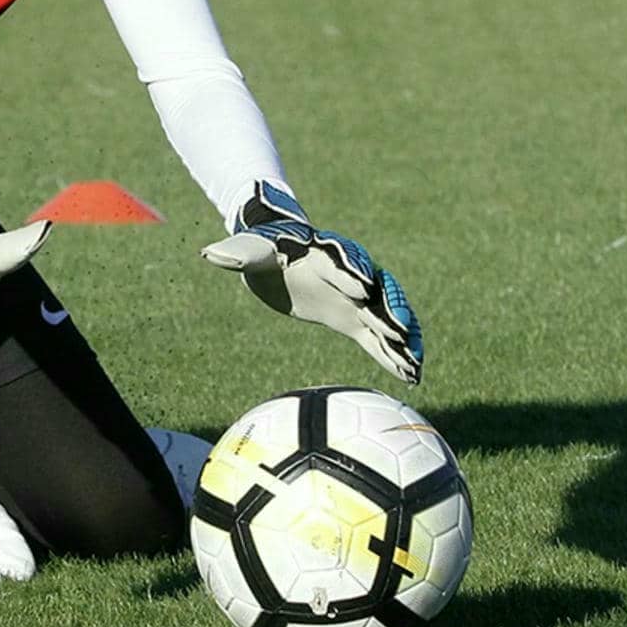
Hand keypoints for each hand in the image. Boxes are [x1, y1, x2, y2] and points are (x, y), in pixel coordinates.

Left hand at [201, 183, 422, 383]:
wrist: (279, 253)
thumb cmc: (263, 250)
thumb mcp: (250, 251)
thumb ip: (237, 253)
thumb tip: (208, 253)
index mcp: (321, 252)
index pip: (340, 259)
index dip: (352, 273)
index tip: (363, 288)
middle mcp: (347, 273)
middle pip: (376, 287)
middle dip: (389, 308)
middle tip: (401, 330)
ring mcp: (354, 296)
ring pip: (384, 315)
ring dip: (402, 336)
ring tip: (418, 362)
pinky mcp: (352, 317)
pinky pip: (377, 337)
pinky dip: (393, 354)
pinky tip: (410, 375)